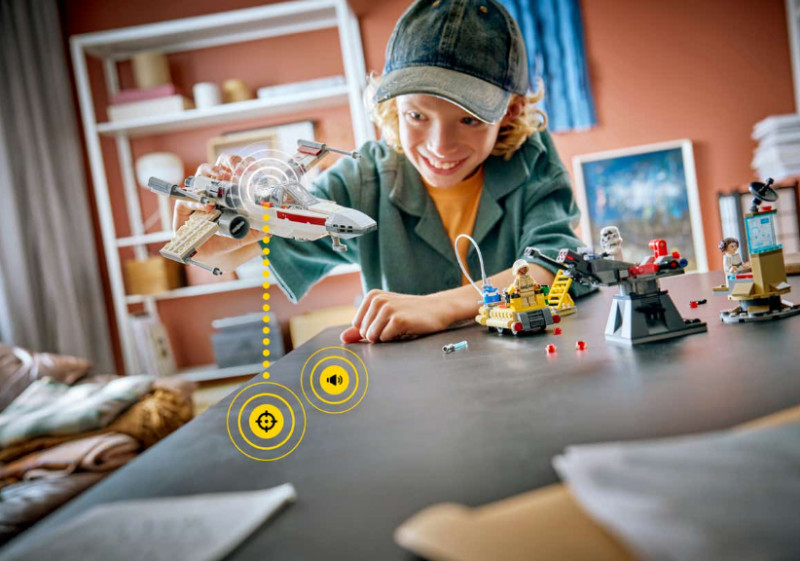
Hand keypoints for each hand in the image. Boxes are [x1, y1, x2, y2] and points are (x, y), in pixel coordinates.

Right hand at [171, 154, 266, 269]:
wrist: (208, 255)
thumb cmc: (225, 239)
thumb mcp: (243, 235)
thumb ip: (255, 233)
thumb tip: (269, 229)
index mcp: (231, 189)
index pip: (238, 168)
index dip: (245, 164)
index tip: (253, 168)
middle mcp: (214, 188)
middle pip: (220, 164)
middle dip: (230, 163)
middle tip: (238, 171)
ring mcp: (198, 195)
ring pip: (202, 174)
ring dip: (212, 173)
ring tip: (222, 180)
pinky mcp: (183, 207)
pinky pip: (186, 200)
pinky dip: (197, 202)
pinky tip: (209, 208)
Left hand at [340, 290, 456, 343]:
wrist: (437, 309)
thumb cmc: (409, 313)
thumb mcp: (384, 317)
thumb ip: (361, 328)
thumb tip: (343, 339)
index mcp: (372, 296)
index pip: (358, 326)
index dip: (373, 329)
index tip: (388, 322)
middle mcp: (377, 300)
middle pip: (364, 333)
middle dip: (380, 335)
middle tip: (396, 325)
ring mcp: (388, 309)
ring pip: (372, 337)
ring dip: (387, 337)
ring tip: (400, 327)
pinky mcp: (398, 320)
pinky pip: (385, 339)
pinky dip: (396, 339)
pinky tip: (407, 328)